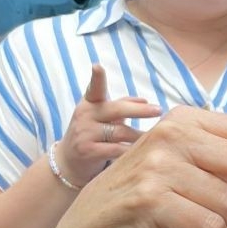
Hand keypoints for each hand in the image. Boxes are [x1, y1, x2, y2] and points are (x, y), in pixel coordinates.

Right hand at [55, 65, 162, 185]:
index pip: (94, 89)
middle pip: (116, 110)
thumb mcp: (103, 116)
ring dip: (141, 136)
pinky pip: (116, 150)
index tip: (97, 66)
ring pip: (121, 132)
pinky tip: (142, 153)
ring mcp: (85, 133)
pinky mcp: (88, 151)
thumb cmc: (92, 133)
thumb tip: (145, 100)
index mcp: (90, 103)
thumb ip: (122, 105)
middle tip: (158, 110)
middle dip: (139, 110)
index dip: (97, 78)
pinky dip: (131, 151)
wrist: (68, 161)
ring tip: (155, 138)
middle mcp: (85, 115)